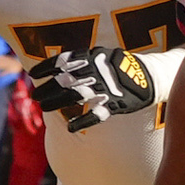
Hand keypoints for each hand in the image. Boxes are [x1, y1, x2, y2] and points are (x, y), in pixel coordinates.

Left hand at [25, 46, 157, 132]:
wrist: (152, 75)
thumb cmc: (120, 67)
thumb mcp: (101, 57)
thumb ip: (81, 62)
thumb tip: (56, 69)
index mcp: (93, 57)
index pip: (64, 60)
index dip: (46, 67)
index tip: (32, 74)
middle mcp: (97, 71)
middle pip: (65, 81)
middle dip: (47, 89)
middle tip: (35, 96)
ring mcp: (107, 87)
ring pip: (75, 96)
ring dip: (56, 103)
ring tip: (44, 108)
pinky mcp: (117, 103)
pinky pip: (96, 114)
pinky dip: (82, 121)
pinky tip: (70, 127)